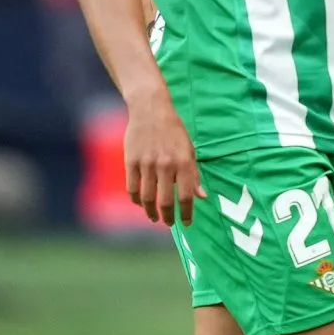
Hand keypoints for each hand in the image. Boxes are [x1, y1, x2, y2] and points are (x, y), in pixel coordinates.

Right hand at [124, 97, 202, 226]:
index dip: (186, 213)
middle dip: (168, 217)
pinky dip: (136, 199)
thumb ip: (194, 175)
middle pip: (165, 201)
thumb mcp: (190, 150)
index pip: (186, 196)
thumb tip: (202, 197)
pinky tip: (141, 203)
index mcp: (183, 162)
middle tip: (169, 223)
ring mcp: (146, 163)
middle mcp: (165, 165)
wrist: (150, 110)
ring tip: (154, 217)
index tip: (187, 224)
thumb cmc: (174, 132)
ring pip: (147, 197)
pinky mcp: (131, 161)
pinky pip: (132, 187)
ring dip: (150, 212)